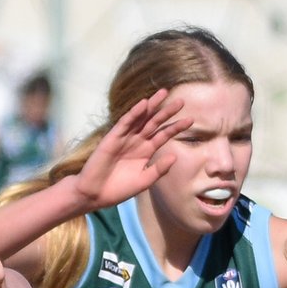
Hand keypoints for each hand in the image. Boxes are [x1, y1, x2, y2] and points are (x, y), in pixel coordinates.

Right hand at [68, 90, 187, 208]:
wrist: (96, 194)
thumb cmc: (119, 189)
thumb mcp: (144, 181)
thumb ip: (159, 169)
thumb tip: (174, 156)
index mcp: (146, 151)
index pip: (163, 135)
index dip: (176, 127)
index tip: (191, 120)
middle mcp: (137, 141)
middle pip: (154, 122)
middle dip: (167, 111)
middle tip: (181, 101)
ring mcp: (125, 138)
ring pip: (141, 118)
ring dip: (151, 105)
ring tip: (164, 93)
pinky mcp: (112, 137)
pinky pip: (125, 123)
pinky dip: (134, 113)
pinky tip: (143, 104)